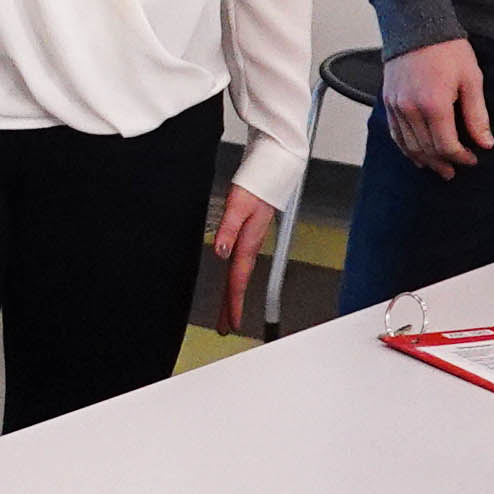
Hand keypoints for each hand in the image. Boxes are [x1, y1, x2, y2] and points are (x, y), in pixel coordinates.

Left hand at [211, 184, 278, 336]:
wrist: (274, 166)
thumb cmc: (258, 182)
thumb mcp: (238, 204)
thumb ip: (229, 228)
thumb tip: (220, 251)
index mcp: (248, 241)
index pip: (238, 279)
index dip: (233, 303)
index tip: (230, 323)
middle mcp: (250, 243)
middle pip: (238, 281)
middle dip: (232, 305)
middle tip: (225, 326)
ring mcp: (250, 238)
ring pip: (239, 272)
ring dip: (233, 293)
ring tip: (226, 310)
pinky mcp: (248, 231)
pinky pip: (241, 262)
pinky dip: (235, 276)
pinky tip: (232, 278)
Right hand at [382, 39, 492, 176]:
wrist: (417, 26)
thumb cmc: (447, 49)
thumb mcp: (471, 79)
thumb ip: (477, 115)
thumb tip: (486, 143)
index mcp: (434, 105)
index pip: (446, 146)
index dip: (460, 157)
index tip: (472, 158)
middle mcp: (411, 109)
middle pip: (426, 150)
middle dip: (443, 163)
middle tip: (455, 170)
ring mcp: (397, 106)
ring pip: (408, 146)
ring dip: (424, 160)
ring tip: (437, 168)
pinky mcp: (388, 101)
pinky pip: (395, 133)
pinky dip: (406, 148)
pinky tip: (416, 154)